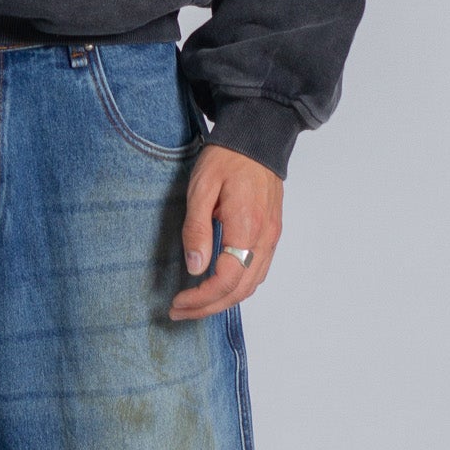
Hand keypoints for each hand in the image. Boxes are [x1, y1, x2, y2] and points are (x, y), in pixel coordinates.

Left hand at [169, 144, 283, 320]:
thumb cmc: (227, 158)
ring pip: (252, 285)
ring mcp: (272, 236)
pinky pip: (258, 271)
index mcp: (247, 226)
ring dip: (224, 301)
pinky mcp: (271, 233)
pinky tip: (218, 286)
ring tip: (195, 304)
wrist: (257, 137)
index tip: (178, 302)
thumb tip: (195, 267)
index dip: (201, 298)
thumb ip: (196, 229)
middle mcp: (265, 237)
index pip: (227, 279)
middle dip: (209, 307)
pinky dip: (238, 287)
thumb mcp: (201, 189)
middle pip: (241, 290)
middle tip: (180, 312)